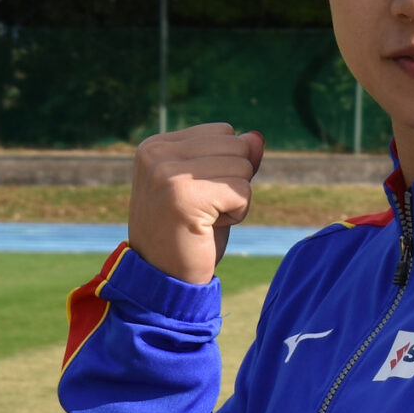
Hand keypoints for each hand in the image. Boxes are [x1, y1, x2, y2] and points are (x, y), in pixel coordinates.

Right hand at [128, 123, 264, 284]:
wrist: (163, 280)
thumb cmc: (189, 234)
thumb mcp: (212, 188)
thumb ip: (233, 159)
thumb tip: (257, 137)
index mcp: (156, 145)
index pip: (223, 132)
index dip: (225, 167)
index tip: (196, 196)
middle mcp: (156, 153)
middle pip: (236, 145)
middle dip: (233, 182)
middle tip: (202, 211)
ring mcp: (166, 173)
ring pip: (242, 167)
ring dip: (235, 200)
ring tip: (204, 219)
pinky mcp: (183, 196)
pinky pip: (242, 192)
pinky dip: (237, 214)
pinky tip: (208, 229)